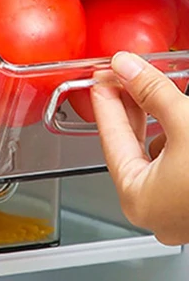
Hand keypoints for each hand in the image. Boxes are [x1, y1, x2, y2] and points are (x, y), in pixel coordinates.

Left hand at [90, 51, 188, 244]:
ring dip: (154, 118)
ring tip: (148, 88)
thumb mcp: (186, 122)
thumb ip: (152, 93)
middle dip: (130, 106)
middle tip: (120, 77)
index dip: (105, 101)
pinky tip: (176, 112)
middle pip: (132, 145)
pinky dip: (176, 134)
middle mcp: (156, 211)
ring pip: (158, 152)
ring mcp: (180, 211)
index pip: (110, 137)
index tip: (101, 78)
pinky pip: (179, 160)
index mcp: (139, 199)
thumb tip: (128, 69)